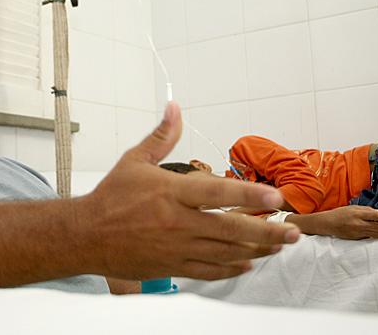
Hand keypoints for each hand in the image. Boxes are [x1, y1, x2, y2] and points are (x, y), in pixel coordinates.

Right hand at [81, 102, 299, 280]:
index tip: (276, 198)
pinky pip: (209, 271)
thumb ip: (162, 136)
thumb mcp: (135, 160)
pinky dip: (231, 269)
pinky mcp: (171, 266)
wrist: (85, 235)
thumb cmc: (110, 197)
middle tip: (292, 231)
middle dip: (266, 231)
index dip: (249, 196)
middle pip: (230, 229)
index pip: (217, 193)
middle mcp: (177, 222)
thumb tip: (175, 108)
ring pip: (225, 252)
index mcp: (170, 192)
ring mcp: (176, 247)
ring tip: (279, 245)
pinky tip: (247, 264)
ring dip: (256, 250)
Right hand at [318, 205, 377, 238]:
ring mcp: (357, 232)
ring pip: (374, 233)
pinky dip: (377, 236)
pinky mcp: (356, 238)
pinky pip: (369, 237)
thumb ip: (366, 209)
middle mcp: (358, 223)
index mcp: (358, 214)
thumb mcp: (352, 208)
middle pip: (377, 226)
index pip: (375, 216)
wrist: (328, 223)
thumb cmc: (340, 213)